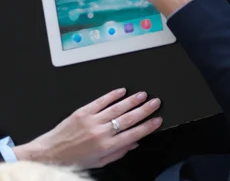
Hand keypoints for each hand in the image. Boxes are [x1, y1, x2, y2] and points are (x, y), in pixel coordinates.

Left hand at [14, 88, 161, 167]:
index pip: (133, 134)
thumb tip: (133, 143)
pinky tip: (122, 91)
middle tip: (156, 102)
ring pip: (117, 108)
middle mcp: (100, 132)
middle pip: (129, 118)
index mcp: (105, 146)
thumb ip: (117, 153)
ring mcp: (92, 120)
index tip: (157, 120)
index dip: (147, 126)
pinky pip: (101, 101)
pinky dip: (113, 95)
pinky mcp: (83, 112)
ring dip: (133, 100)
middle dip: (145, 109)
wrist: (48, 154)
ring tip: (143, 95)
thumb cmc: (71, 160)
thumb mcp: (97, 163)